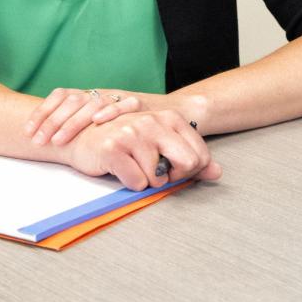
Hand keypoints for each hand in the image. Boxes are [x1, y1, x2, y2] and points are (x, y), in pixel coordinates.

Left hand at [25, 87, 171, 145]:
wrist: (171, 115)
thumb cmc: (129, 126)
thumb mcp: (100, 125)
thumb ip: (79, 129)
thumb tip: (46, 141)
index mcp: (89, 96)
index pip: (60, 95)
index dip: (42, 112)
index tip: (29, 131)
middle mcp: (101, 93)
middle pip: (72, 100)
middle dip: (52, 120)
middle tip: (40, 141)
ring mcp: (119, 96)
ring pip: (92, 102)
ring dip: (73, 121)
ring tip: (59, 140)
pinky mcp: (138, 102)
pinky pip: (122, 103)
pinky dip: (109, 112)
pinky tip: (97, 123)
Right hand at [59, 110, 221, 190]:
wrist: (84, 138)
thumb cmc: (125, 143)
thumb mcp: (162, 144)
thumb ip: (192, 157)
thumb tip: (217, 172)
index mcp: (169, 118)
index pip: (200, 154)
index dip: (189, 170)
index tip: (173, 169)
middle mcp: (153, 122)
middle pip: (188, 163)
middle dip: (175, 177)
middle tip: (158, 173)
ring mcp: (133, 133)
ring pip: (158, 178)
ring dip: (147, 181)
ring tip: (133, 166)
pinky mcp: (113, 149)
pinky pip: (137, 183)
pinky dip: (130, 183)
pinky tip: (121, 169)